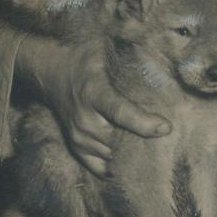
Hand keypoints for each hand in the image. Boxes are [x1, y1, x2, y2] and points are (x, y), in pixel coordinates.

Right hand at [17, 32, 169, 177]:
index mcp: (94, 93)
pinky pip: (99, 168)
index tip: (167, 127)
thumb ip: (129, 53)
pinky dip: (116, 166)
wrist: (49, 72)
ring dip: (130, 153)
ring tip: (150, 145)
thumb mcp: (103, 48)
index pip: (121, 113)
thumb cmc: (82, 58)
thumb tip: (159, 54)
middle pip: (121, 140)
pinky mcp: (76, 147)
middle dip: (144, 140)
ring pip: (113, 156)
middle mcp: (85, 119)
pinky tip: (130, 159)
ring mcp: (79, 136)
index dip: (145, 123)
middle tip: (166, 137)